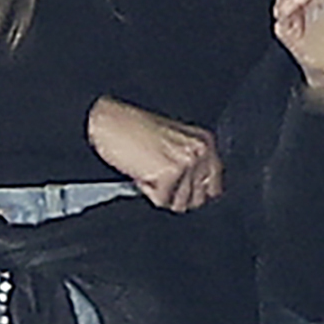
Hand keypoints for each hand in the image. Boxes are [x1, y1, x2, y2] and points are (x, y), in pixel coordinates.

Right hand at [86, 96, 221, 211]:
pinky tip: (141, 170)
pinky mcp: (170, 173)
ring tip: (148, 169)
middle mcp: (201, 150)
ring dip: (161, 192)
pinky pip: (161, 200)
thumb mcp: (172, 143)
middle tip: (158, 176)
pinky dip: (147, 190)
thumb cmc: (133, 129)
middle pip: (198, 199)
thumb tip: (197, 193)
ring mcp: (187, 162)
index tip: (178, 191)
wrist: (108, 120)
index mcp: (205, 141)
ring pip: (179, 203)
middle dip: (177, 196)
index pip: (214, 186)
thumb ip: (190, 164)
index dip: (194, 194)